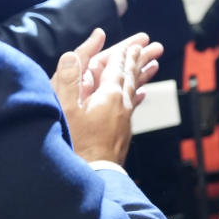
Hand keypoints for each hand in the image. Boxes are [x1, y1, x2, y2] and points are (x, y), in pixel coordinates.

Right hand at [51, 30, 159, 163]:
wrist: (93, 175)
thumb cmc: (76, 144)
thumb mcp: (65, 111)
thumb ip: (68, 82)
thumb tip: (70, 55)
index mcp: (109, 95)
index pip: (117, 68)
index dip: (122, 54)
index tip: (130, 43)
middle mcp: (122, 104)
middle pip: (132, 75)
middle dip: (138, 59)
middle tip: (149, 45)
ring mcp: (125, 118)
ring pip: (135, 88)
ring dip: (142, 74)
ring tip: (153, 63)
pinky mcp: (123, 131)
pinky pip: (133, 105)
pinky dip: (138, 94)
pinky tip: (142, 93)